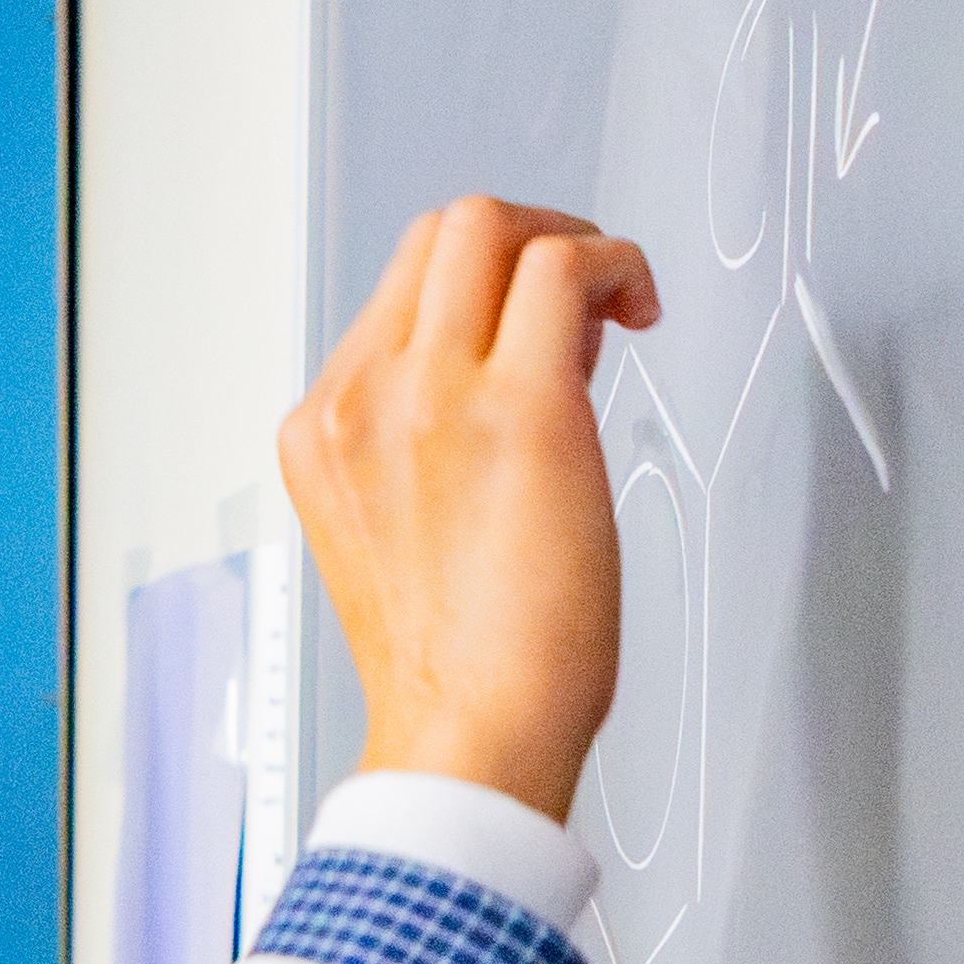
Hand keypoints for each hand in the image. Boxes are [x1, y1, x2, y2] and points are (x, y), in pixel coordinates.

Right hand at [276, 196, 661, 821]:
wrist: (470, 735)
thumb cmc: (460, 664)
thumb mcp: (402, 532)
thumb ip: (432, 443)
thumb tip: (526, 365)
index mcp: (324, 430)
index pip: (397, 295)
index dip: (480, 290)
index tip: (536, 335)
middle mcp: (362, 399)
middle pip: (433, 236)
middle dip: (522, 239)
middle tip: (581, 294)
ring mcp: (428, 396)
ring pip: (487, 229)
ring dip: (568, 242)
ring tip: (614, 302)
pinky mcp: (519, 408)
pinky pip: (563, 271)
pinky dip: (614, 264)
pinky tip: (639, 306)